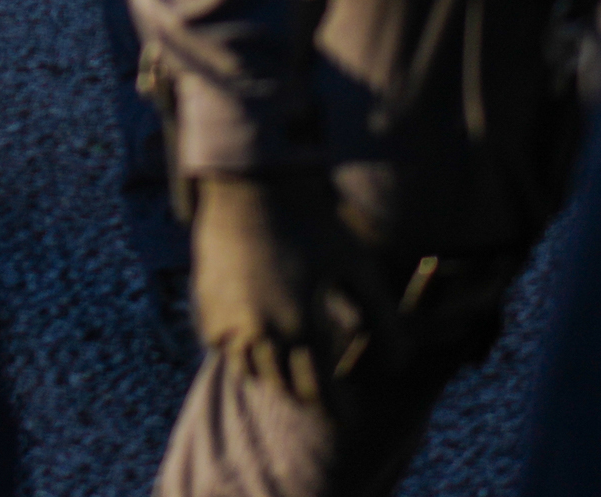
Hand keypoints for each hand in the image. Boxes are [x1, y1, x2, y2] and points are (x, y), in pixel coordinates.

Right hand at [185, 169, 378, 402]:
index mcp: (301, 328)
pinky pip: (221, 345)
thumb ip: (382, 320)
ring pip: (250, 371)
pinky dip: (239, 349)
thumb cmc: (313, 223)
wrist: (252, 185)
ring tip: (289, 362)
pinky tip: (256, 334)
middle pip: (284, 386)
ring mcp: (228, 320)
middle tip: (323, 387)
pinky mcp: (205, 304)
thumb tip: (396, 364)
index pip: (320, 393)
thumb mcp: (358, 268)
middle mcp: (261, 332)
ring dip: (272, 373)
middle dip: (307, 391)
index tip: (348, 416)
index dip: (337, 409)